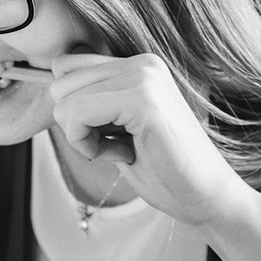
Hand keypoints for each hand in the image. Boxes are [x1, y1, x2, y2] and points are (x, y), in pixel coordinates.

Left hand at [50, 50, 254, 226]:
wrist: (207, 197)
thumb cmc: (162, 168)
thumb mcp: (119, 126)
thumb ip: (94, 101)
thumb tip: (53, 88)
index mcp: (138, 65)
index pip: (66, 67)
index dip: (72, 108)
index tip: (104, 134)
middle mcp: (142, 63)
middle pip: (59, 83)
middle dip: (74, 124)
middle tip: (112, 145)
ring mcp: (145, 77)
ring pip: (65, 100)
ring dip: (82, 137)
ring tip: (121, 150)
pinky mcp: (144, 101)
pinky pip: (78, 115)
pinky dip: (87, 145)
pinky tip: (122, 155)